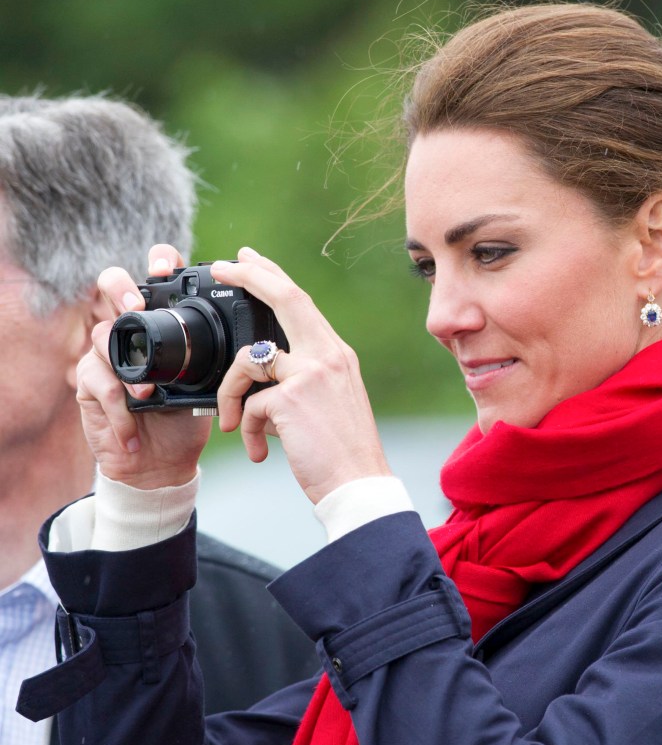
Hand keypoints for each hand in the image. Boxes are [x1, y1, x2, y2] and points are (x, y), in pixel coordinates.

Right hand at [76, 244, 210, 488]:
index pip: (157, 277)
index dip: (159, 262)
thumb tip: (255, 343)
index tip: (168, 270)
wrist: (163, 464)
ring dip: (128, 370)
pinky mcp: (88, 383)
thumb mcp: (213, 387)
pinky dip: (120, 410)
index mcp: (163, 323)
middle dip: (121, 288)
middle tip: (137, 308)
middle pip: (111, 284)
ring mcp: (105, 353)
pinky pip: (98, 383)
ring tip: (146, 395)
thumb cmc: (188, 420)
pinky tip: (134, 430)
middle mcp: (131, 330)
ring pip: (101, 335)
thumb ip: (223, 360)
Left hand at [212, 247, 391, 502]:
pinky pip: (249, 405)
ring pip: (248, 360)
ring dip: (230, 393)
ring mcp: (311, 374)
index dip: (272, 277)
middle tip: (220, 266)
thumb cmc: (342, 453)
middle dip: (248, 275)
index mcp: (337, 356)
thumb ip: (302, 381)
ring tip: (234, 423)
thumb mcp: (330, 404)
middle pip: (285, 297)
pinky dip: (247, 430)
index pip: (302, 303)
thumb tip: (263, 382)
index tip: (248, 260)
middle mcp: (328, 356)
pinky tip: (261, 451)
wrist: (358, 485)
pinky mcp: (291, 399)